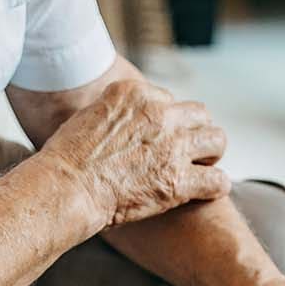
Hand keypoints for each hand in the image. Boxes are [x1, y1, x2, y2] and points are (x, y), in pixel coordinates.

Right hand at [42, 79, 230, 230]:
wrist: (67, 189)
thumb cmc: (68, 159)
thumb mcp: (88, 116)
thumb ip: (113, 111)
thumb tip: (120, 118)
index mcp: (136, 94)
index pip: (170, 101)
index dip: (169, 122)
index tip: (162, 138)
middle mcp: (159, 114)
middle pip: (199, 115)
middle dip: (197, 132)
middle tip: (191, 151)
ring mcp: (172, 146)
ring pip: (216, 141)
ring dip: (212, 154)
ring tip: (205, 167)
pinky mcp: (178, 180)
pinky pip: (217, 180)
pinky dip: (216, 186)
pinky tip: (210, 191)